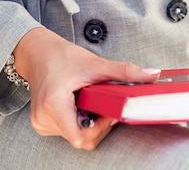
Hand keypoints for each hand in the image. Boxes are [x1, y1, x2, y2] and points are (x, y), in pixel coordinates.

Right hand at [13, 27, 160, 149]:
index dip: (100, 128)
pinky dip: (79, 120)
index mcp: (53, 104)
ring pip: (76, 136)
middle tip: (102, 103)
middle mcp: (44, 118)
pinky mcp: (43, 124)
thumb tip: (151, 75)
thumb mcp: (94, 64)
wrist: (37, 52)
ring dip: (89, 121)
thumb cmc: (59, 56)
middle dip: (98, 124)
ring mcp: (41, 123)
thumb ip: (124, 72)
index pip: (80, 136)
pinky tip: (79, 103)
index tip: (109, 113)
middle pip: (81, 137)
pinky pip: (68, 131)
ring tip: (88, 99)